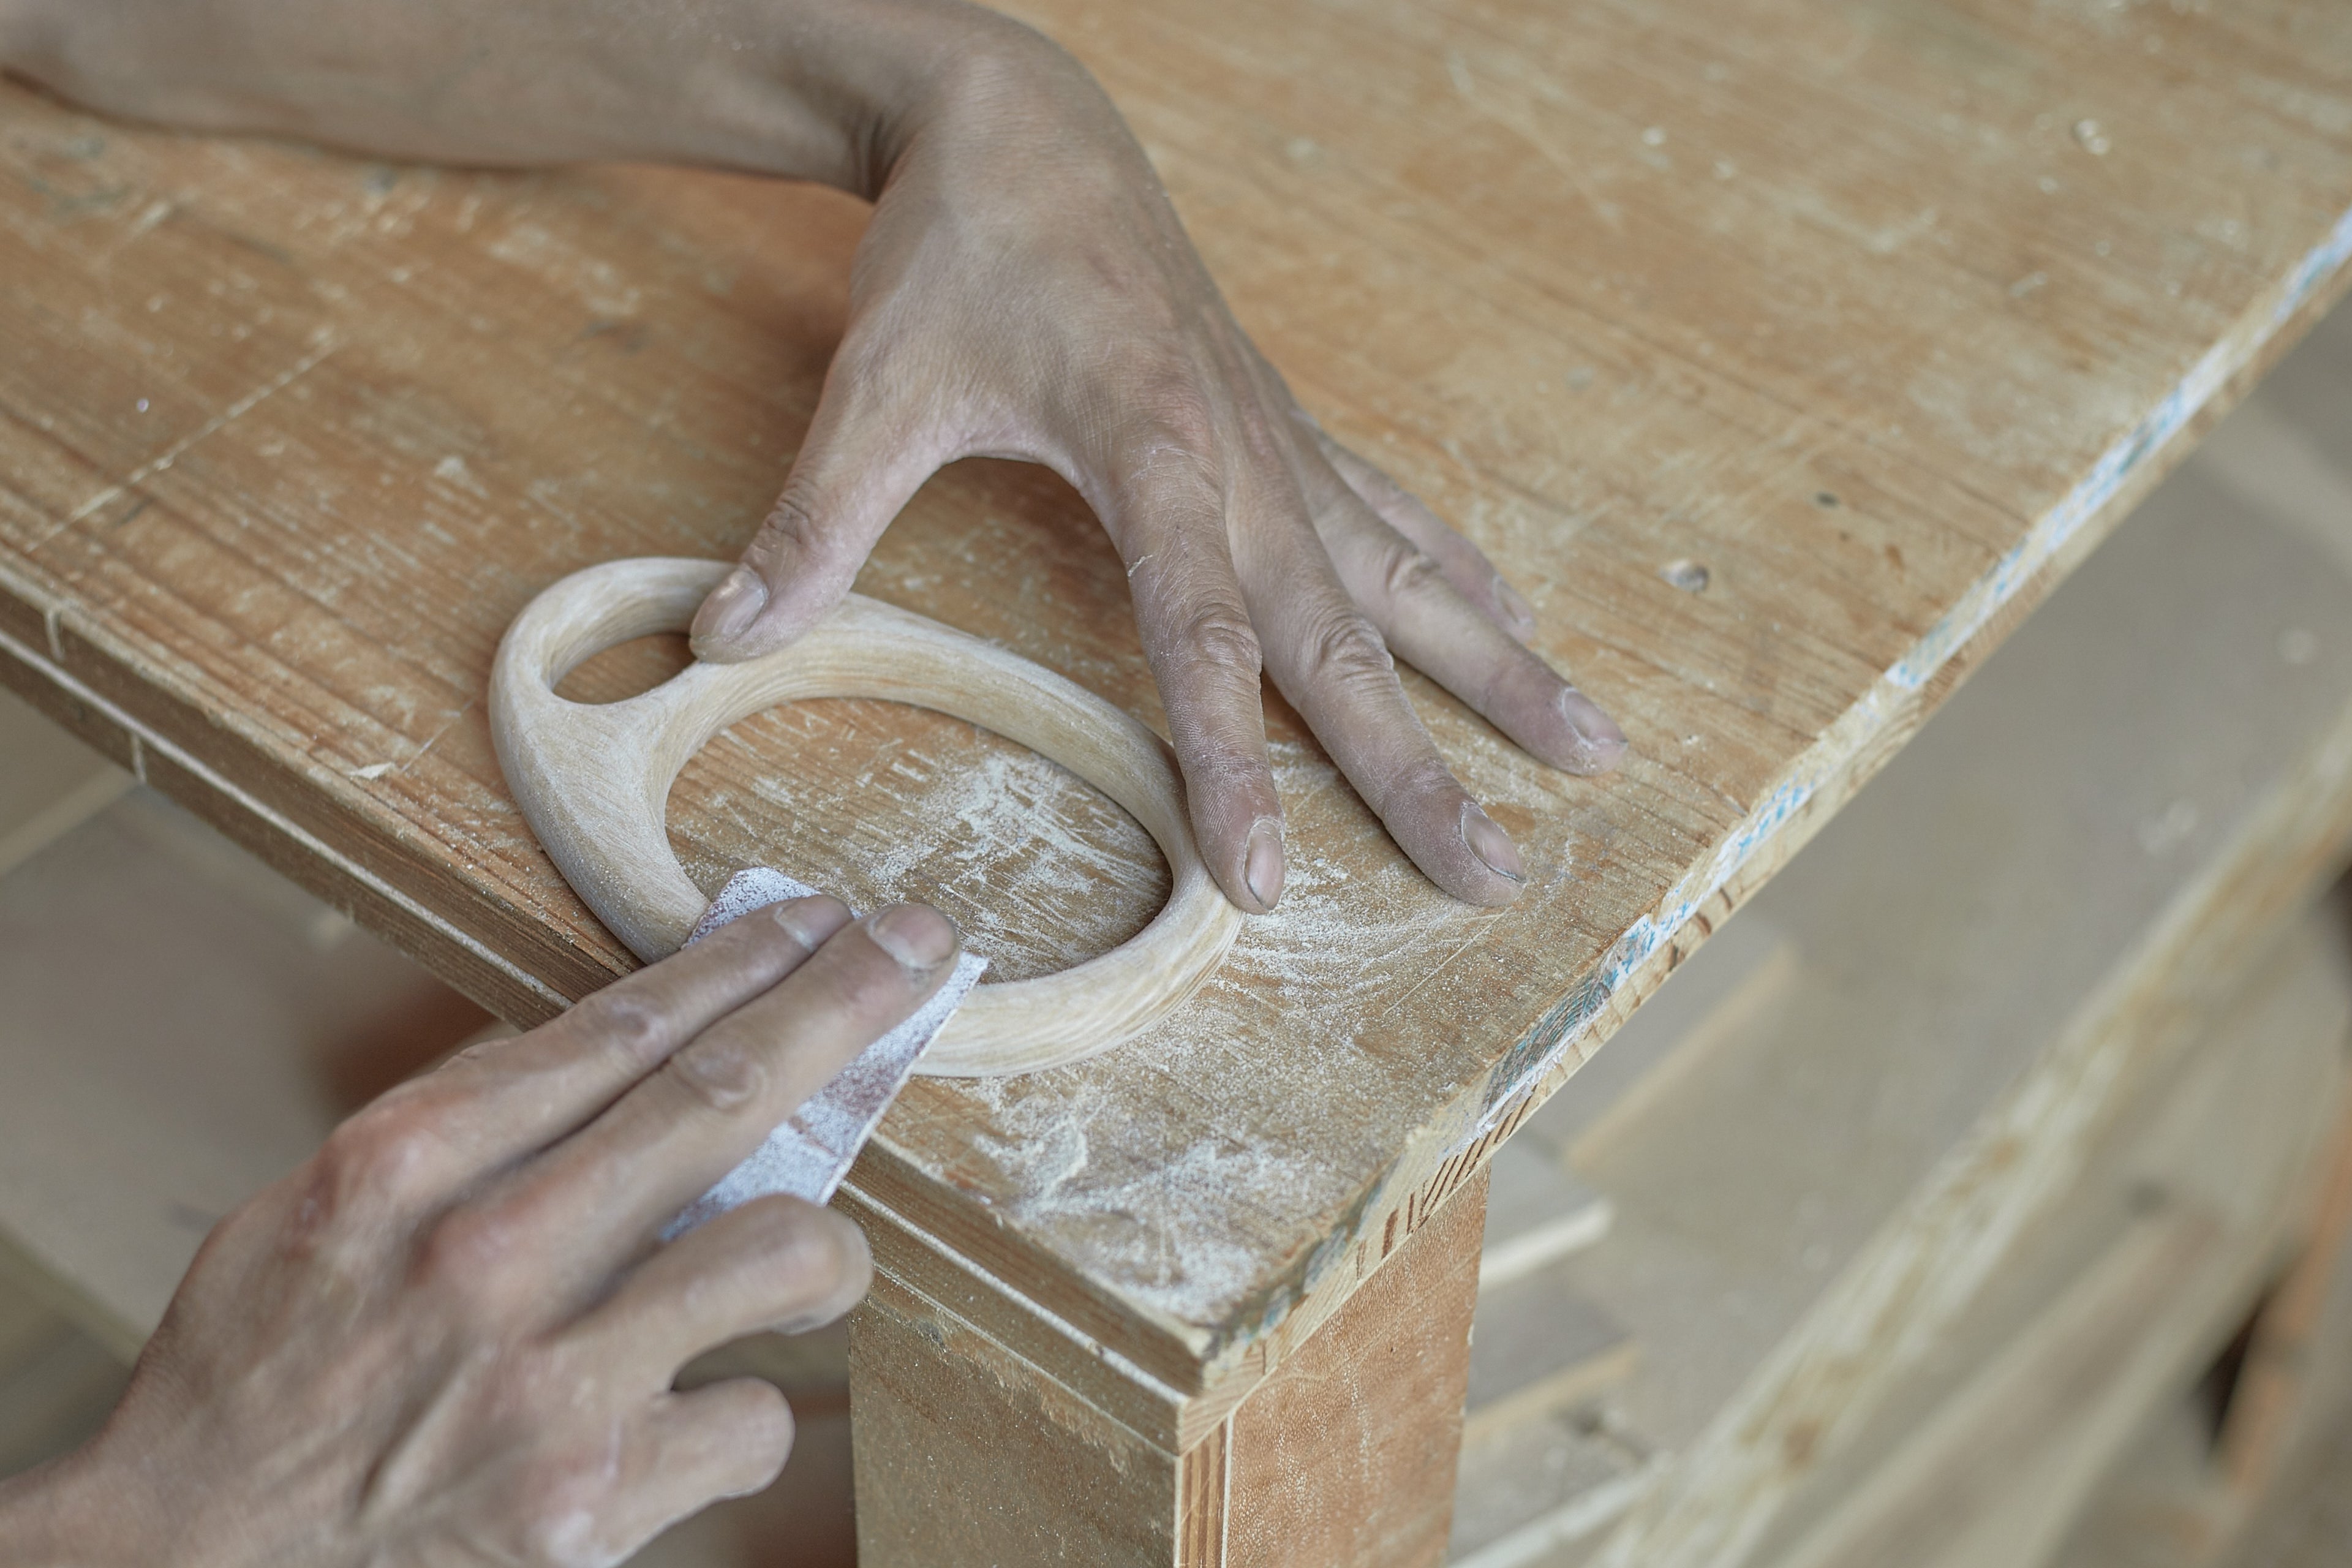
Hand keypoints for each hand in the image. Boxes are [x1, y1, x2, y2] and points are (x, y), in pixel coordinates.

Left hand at [0, 0, 1625, 911]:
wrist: (1024, 120)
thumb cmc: (957, 253)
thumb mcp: (876, 389)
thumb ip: (814, 523)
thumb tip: (722, 639)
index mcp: (1153, 450)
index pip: (1205, 638)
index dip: (1233, 762)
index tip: (1267, 875)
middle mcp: (1245, 457)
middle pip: (1343, 636)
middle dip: (1420, 765)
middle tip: (1494, 874)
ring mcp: (1281, 441)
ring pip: (1408, 576)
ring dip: (1497, 672)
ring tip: (1590, 752)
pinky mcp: (1286, 425)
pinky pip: (1396, 512)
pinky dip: (1460, 576)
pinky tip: (1516, 624)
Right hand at [0, 897, 960, 1567]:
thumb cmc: (258, 1379)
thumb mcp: (320, 1209)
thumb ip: (466, 1126)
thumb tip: (624, 1047)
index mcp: (407, 1166)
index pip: (623, 1030)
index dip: (742, 965)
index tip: (817, 920)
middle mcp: (488, 1259)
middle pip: (720, 1095)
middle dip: (840, 1005)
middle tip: (918, 949)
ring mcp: (553, 1383)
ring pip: (787, 1249)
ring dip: (830, 1242)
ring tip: (813, 1259)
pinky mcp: (598, 1501)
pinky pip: (757, 1418)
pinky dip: (746, 1407)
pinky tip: (698, 1410)